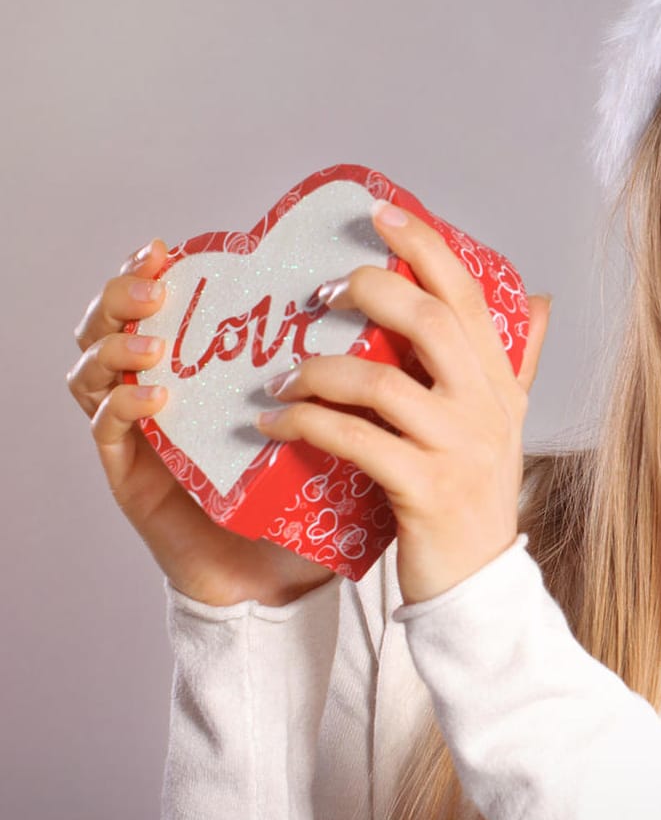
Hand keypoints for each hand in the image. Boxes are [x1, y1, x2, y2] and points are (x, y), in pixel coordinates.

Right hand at [68, 239, 337, 606]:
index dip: (150, 269)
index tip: (170, 244)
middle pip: (109, 325)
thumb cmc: (308, 494)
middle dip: (121, 293)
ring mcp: (140, 435)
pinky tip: (157, 397)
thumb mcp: (329, 417)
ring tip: (153, 338)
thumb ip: (349, 366)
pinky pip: (108, 433)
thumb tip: (408, 305)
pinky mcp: (133, 479)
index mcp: (202, 368)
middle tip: (155, 278)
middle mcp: (162, 392)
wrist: (287, 574)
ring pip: (92, 372)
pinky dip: (125, 407)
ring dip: (117, 345)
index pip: (156, 305)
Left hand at [253, 200, 550, 604]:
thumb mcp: (507, 423)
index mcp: (501, 383)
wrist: (478, 583)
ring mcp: (458, 448)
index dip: (424, 247)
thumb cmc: (476, 497)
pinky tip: (275, 422)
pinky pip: (355, 440)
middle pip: (429, 322)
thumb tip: (541, 301)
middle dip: (366, 293)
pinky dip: (307, 423)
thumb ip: (518, 362)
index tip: (379, 212)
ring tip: (281, 376)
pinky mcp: (423, 490)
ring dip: (318, 370)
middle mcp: (487, 407)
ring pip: (381, 382)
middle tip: (317, 295)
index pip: (467, 296)